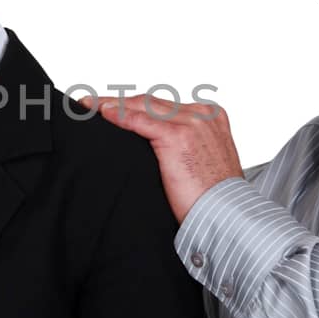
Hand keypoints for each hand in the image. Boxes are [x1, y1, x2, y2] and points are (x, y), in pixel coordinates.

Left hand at [82, 93, 244, 221]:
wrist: (229, 216)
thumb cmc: (215, 197)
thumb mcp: (201, 161)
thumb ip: (181, 145)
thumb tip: (150, 144)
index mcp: (210, 117)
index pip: (163, 105)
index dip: (134, 104)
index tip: (111, 105)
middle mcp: (202, 115)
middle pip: (150, 102)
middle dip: (118, 101)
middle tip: (91, 103)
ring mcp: (191, 124)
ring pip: (143, 107)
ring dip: (112, 105)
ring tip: (89, 106)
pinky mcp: (178, 137)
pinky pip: (141, 122)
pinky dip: (120, 116)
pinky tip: (103, 113)